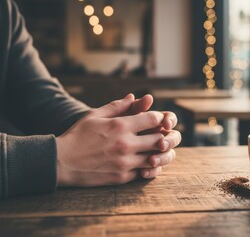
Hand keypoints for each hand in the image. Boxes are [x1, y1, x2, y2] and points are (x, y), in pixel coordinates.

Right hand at [56, 94, 180, 186]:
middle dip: (162, 135)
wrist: (61, 162)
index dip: (159, 118)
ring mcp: (125, 163)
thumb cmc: (78, 135)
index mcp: (120, 126)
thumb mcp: (95, 115)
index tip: (157, 120)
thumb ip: (117, 106)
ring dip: (157, 153)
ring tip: (154, 149)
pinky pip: (144, 172)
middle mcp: (126, 144)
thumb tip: (133, 97)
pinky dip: (147, 167)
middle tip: (160, 134)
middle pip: (159, 139)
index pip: (154, 119)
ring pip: (155, 158)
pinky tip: (144, 162)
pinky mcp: (122, 177)